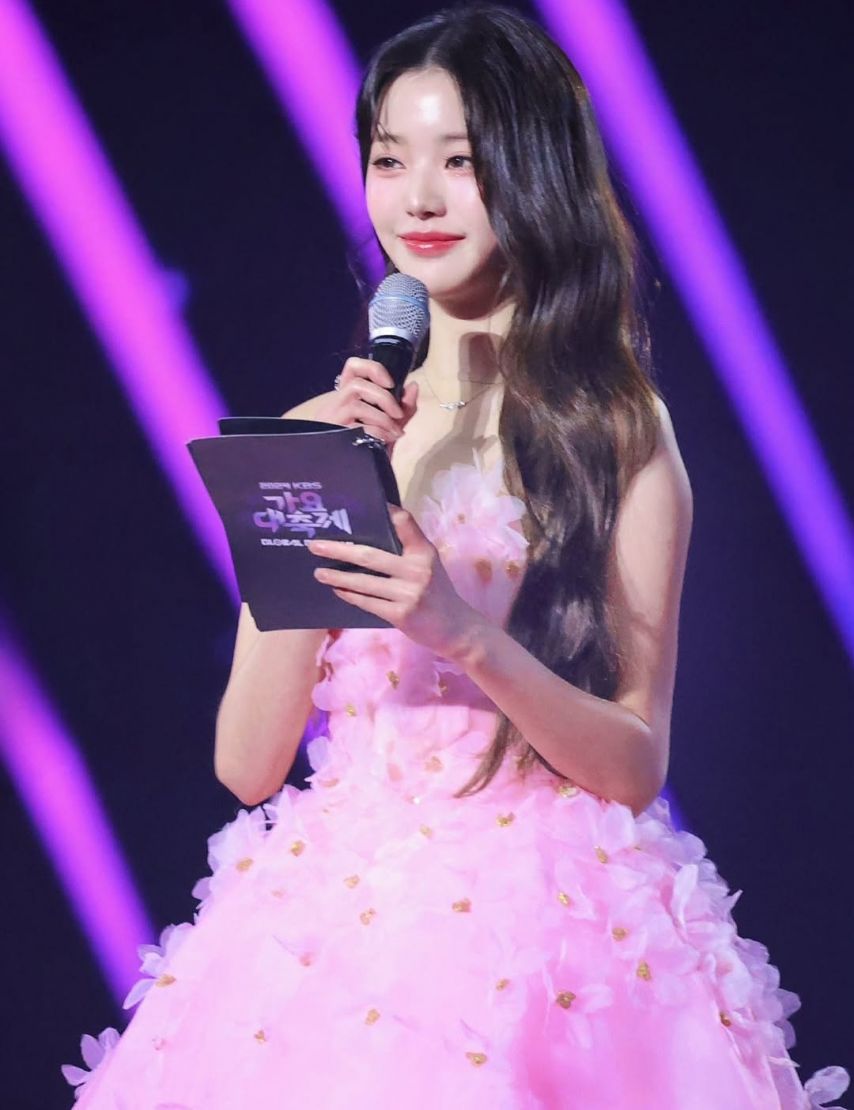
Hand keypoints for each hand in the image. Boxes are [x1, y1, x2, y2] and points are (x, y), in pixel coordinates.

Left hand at [306, 505, 483, 658]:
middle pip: (370, 556)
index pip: (405, 523)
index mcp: (424, 552)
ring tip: (319, 572)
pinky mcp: (401, 615)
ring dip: (337, 576)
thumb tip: (373, 529)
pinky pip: (368, 602)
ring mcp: (409, 594)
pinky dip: (350, 595)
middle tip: (315, 546)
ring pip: (364, 582)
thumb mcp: (429, 564)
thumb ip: (408, 547)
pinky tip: (337, 589)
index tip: (359, 504)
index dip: (386, 511)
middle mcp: (418, 570)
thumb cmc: (437, 592)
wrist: (456, 628)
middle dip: (339, 550)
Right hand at [312, 357, 418, 450]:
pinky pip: (357, 426)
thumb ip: (403, 408)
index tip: (389, 382)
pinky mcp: (333, 436)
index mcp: (347, 397)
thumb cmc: (369, 447)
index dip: (372, 368)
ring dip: (382, 417)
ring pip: (356, 404)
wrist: (356, 477)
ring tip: (393, 432)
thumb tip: (413, 387)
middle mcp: (335, 404)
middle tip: (398, 415)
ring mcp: (331, 420)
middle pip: (357, 384)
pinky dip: (378, 432)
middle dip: (384, 398)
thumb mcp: (390, 425)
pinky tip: (385, 441)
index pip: (352, 367)